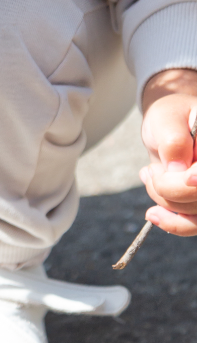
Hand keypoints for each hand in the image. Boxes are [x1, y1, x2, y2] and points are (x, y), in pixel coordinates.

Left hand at [140, 69, 196, 235]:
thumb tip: (177, 168)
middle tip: (150, 172)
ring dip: (164, 200)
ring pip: (195, 212)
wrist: (169, 126)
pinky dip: (172, 223)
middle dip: (169, 188)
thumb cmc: (171, 117)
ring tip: (150, 177)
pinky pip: (194, 225)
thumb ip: (174, 140)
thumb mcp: (167, 118)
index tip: (186, 177)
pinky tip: (154, 214)